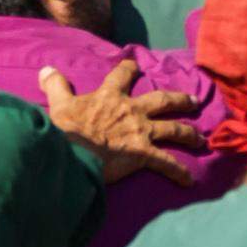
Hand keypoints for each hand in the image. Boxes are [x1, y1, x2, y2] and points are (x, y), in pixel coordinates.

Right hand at [42, 55, 205, 184]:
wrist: (73, 153)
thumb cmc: (65, 131)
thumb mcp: (58, 105)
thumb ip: (56, 86)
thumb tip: (45, 70)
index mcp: (111, 96)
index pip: (123, 76)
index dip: (129, 70)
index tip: (135, 66)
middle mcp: (131, 110)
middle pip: (162, 100)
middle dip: (179, 100)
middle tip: (193, 101)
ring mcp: (140, 132)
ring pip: (172, 129)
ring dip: (188, 133)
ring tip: (201, 138)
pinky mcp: (143, 154)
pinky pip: (166, 163)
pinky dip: (179, 171)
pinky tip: (190, 180)